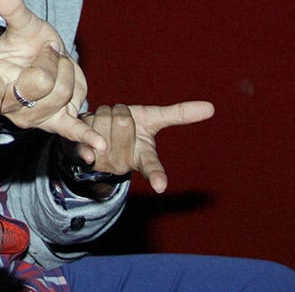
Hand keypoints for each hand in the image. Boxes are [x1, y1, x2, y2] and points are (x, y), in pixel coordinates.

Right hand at [0, 0, 105, 154]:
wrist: (34, 64)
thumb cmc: (24, 44)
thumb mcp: (21, 23)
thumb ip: (10, 5)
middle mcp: (10, 104)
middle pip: (42, 83)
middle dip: (52, 61)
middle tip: (47, 53)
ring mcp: (33, 117)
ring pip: (64, 94)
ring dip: (68, 74)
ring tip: (57, 68)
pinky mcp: (55, 123)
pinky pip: (71, 129)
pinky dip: (85, 138)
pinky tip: (98, 147)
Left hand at [67, 101, 214, 192]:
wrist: (95, 139)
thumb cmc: (129, 127)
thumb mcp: (153, 119)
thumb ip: (179, 114)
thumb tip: (211, 107)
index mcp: (143, 155)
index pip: (152, 165)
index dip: (156, 175)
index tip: (160, 186)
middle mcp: (125, 162)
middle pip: (122, 121)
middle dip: (119, 110)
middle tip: (118, 116)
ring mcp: (103, 161)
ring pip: (102, 118)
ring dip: (102, 113)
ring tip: (104, 123)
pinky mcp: (82, 157)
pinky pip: (84, 142)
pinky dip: (86, 142)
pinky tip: (88, 148)